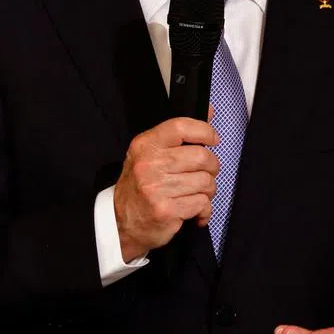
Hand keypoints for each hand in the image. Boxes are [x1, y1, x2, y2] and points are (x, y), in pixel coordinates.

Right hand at [114, 117, 219, 261]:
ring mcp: (157, 188)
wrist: (121, 221)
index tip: (212, 140)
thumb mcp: (151, 154)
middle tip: (205, 173)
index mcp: (146, 145)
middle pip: (201, 157)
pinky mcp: (166, 210)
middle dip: (211, 167)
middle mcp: (149, 164)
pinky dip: (203, 209)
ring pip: (205, 182)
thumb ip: (180, 135)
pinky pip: (202, 203)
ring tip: (196, 194)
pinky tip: (193, 211)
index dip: (204, 131)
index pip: (181, 127)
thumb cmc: (140, 185)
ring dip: (207, 190)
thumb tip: (210, 111)